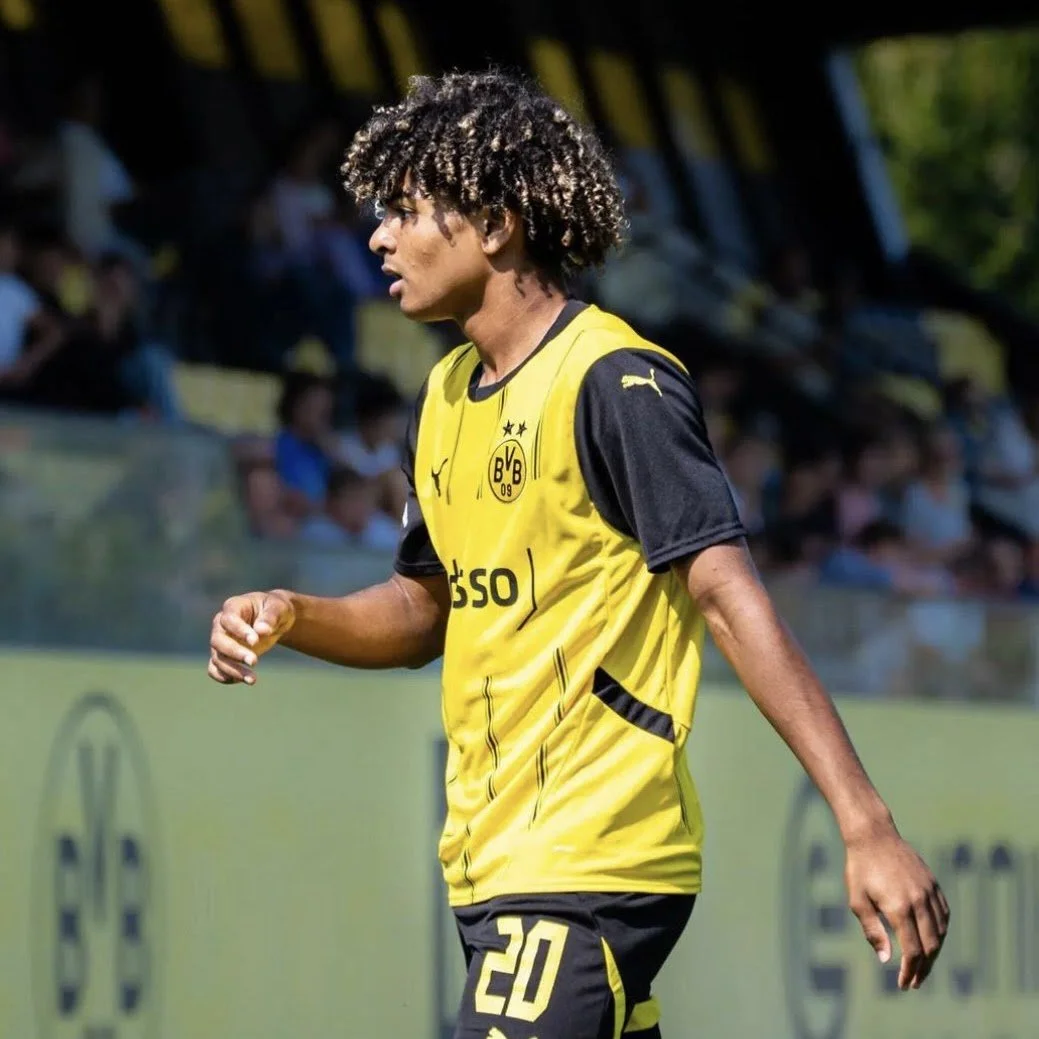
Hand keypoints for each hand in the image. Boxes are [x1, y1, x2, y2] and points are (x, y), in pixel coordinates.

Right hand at [208, 590, 294, 684]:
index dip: (239, 631)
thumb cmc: (276, 609)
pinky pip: (215, 669)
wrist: (275, 619)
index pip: (229, 619)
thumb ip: (270, 617)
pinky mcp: (223, 655)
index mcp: (233, 607)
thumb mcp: (279, 608)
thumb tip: (261, 631)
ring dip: (233, 670)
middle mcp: (221, 624)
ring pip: (217, 658)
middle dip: (235, 653)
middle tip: (254, 662)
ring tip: (253, 680)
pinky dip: (224, 677)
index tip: (255, 641)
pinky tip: (243, 680)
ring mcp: (220, 641)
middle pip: (218, 641)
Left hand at [845, 827, 949, 989]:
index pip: (912, 950)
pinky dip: (942, 931)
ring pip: (941, 931)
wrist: (873, 834)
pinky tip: (933, 940)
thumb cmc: (860, 868)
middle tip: (915, 981)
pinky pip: (944, 914)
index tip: (905, 984)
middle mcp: (919, 901)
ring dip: (935, 952)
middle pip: (931, 945)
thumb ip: (872, 931)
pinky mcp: (933, 883)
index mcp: (899, 908)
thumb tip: (886, 960)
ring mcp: (929, 891)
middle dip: (925, 968)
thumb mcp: (857, 900)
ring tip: (924, 965)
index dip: (910, 971)